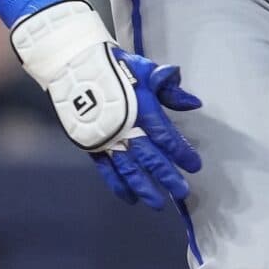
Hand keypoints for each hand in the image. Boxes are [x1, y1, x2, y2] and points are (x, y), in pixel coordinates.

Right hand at [9, 0, 202, 210]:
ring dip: (144, 187)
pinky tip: (130, 198)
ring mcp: (106, 138)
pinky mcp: (91, 144)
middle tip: (182, 193)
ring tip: (157, 204)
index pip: (165, 135)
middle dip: (166, 176)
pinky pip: (106, 169)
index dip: (181, 152)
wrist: (74, 64)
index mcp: (141, 106)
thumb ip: (169, 88)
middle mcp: (124, 126)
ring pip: (127, 168)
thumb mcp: (146, 69)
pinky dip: (117, 184)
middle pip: (149, 157)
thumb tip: (194, 103)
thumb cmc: (116, 65)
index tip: (195, 166)